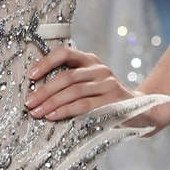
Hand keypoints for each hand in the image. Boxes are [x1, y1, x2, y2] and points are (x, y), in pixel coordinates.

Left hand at [22, 45, 169, 130]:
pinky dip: (65, 111)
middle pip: (66, 76)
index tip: (30, 76)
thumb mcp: (89, 86)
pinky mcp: (112, 101)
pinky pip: (84, 105)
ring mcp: (108, 84)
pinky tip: (52, 116)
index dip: (46, 62)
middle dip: (44, 91)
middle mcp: (99, 69)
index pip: (65, 53)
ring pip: (73, 91)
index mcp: (90, 60)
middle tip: (28, 103)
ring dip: (51, 103)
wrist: (141, 112)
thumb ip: (70, 84)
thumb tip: (36, 93)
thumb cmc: (105, 100)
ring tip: (36, 112)